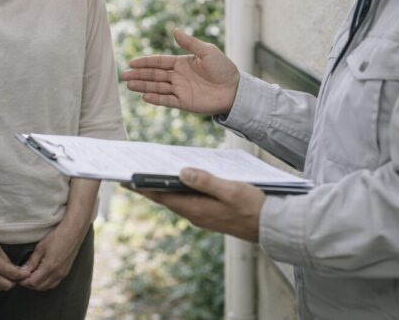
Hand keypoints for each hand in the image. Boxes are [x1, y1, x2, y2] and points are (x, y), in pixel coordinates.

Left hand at [19, 220, 86, 290]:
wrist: (74, 231)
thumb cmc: (57, 236)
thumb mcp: (41, 247)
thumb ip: (32, 261)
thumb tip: (23, 271)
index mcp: (49, 267)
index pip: (33, 282)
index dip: (23, 281)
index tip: (18, 276)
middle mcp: (57, 274)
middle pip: (39, 287)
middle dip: (29, 283)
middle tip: (23, 275)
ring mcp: (63, 274)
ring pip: (47, 287)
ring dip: (38, 284)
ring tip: (31, 274)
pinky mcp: (66, 272)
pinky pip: (54, 283)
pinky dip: (46, 283)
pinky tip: (42, 275)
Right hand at [122, 28, 239, 114]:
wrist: (235, 90)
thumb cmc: (223, 68)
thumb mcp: (207, 51)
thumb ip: (190, 43)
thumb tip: (175, 30)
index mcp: (182, 63)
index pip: (159, 62)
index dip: (146, 62)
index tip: (132, 62)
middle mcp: (178, 76)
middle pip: (154, 75)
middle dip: (139, 74)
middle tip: (124, 75)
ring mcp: (180, 89)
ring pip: (157, 87)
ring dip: (143, 86)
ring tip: (129, 85)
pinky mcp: (185, 102)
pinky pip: (167, 100)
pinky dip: (156, 98)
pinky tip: (145, 96)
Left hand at [132, 168, 264, 241]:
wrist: (272, 226)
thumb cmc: (253, 207)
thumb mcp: (230, 190)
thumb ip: (206, 181)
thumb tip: (182, 172)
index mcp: (196, 209)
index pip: (163, 196)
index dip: (144, 188)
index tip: (126, 180)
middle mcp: (196, 215)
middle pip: (167, 198)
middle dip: (149, 187)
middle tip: (132, 175)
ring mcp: (203, 216)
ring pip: (178, 200)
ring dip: (164, 188)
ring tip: (150, 174)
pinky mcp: (211, 214)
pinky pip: (189, 201)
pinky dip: (180, 191)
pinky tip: (181, 180)